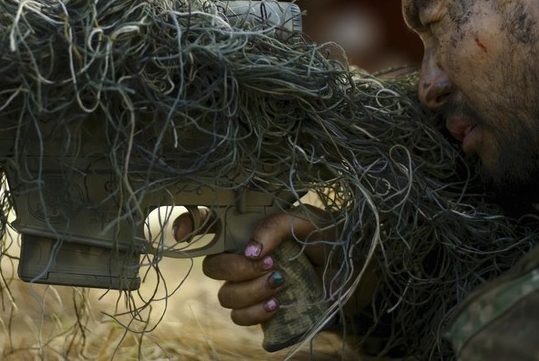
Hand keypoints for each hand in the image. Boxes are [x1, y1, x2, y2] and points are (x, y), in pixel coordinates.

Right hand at [173, 204, 330, 325]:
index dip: (189, 225)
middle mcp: (244, 256)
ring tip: (281, 282)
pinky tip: (277, 303)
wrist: (355, 270)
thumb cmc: (330, 238)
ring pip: (225, 295)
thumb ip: (276, 225)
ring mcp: (250, 284)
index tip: (183, 235)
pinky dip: (255, 312)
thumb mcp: (307, 221)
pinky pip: (239, 318)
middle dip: (236, 267)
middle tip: (268, 263)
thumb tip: (250, 249)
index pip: (208, 224)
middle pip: (212, 266)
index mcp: (250, 228)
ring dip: (250, 290)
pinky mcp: (261, 309)